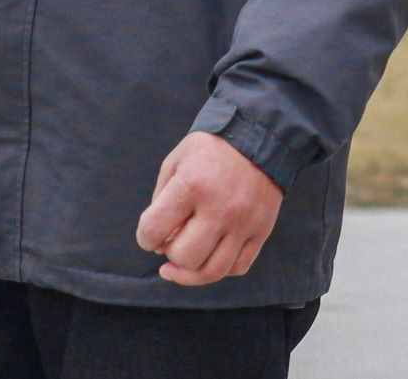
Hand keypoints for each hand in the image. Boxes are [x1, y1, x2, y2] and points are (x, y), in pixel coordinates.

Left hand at [135, 130, 281, 286]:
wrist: (261, 134)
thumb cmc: (210, 149)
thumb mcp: (175, 162)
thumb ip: (160, 202)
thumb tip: (160, 245)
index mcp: (192, 185)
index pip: (152, 231)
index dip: (145, 238)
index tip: (151, 232)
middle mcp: (220, 207)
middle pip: (184, 257)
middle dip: (170, 255)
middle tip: (172, 241)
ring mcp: (244, 221)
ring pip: (212, 271)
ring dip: (191, 273)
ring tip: (182, 265)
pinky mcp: (263, 229)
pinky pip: (238, 267)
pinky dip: (219, 269)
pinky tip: (209, 256)